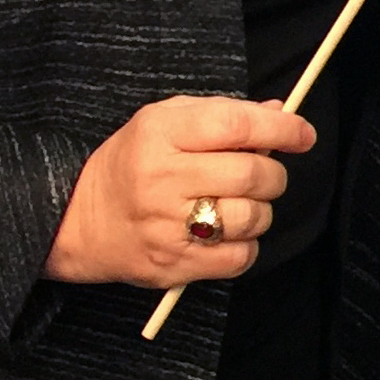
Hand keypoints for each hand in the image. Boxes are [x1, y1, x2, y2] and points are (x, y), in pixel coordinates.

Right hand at [44, 96, 314, 287]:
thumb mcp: (166, 120)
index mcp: (163, 133)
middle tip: (267, 175)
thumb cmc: (132, 161)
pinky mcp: (171, 265)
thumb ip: (224, 114)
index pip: (238, 126)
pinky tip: (229, 235)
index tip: (304, 135)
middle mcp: (163, 178)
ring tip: (244, 205)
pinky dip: (247, 246)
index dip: (283, 129)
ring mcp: (166, 226)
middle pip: (251, 174)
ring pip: (250, 218)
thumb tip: (279, 114)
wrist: (75, 219)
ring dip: (262, 211)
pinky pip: (237, 259)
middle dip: (275, 174)